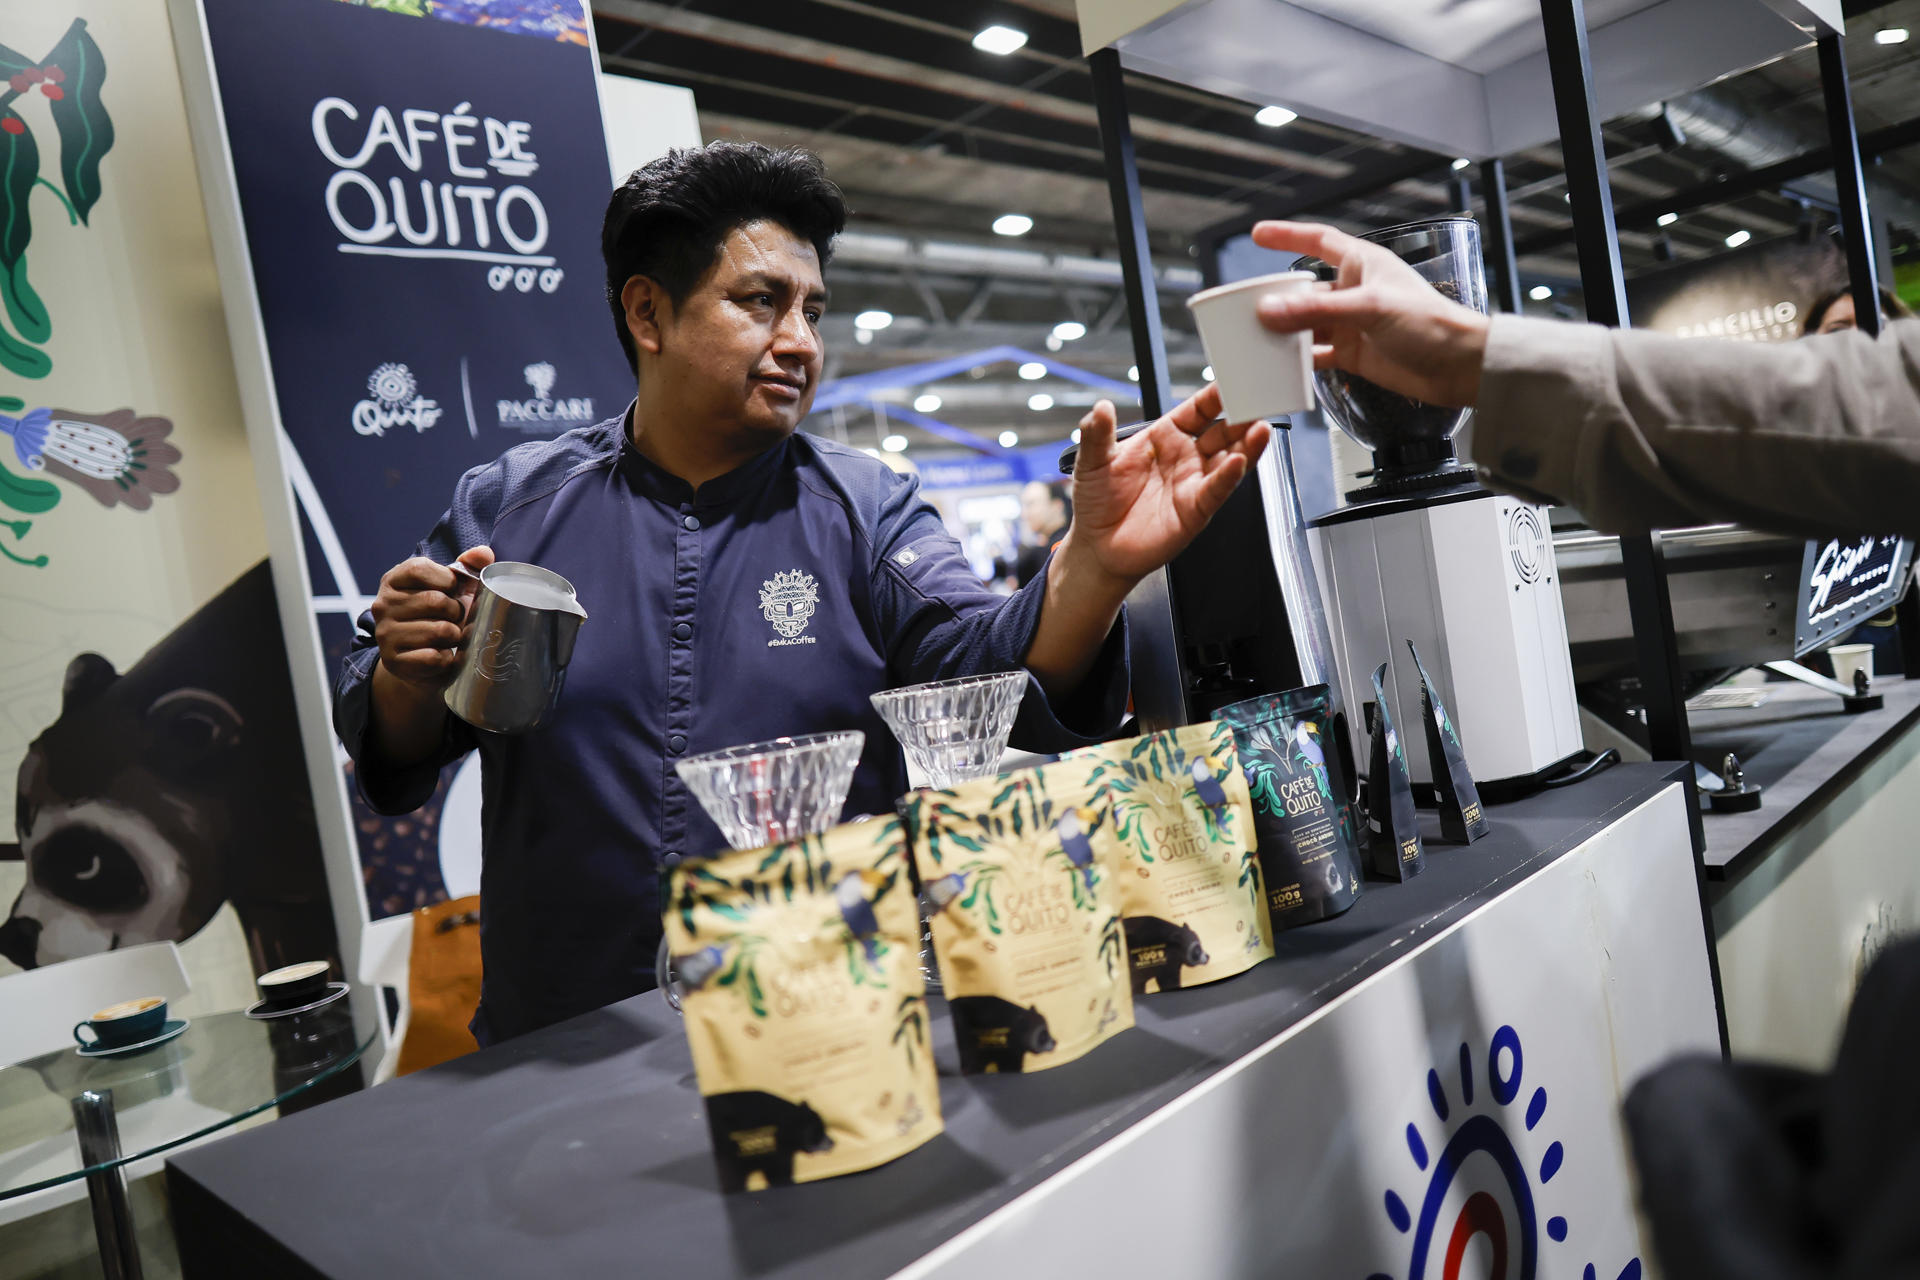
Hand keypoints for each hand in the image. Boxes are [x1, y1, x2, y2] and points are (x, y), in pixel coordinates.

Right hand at [372, 545, 493, 690]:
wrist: (421, 661)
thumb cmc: (439, 617)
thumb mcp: (451, 588)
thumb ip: (467, 566)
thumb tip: (484, 553)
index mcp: (393, 580)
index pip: (419, 568)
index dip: (447, 580)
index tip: (452, 591)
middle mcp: (383, 605)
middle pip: (434, 600)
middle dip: (456, 611)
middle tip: (454, 618)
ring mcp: (385, 634)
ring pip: (438, 630)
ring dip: (454, 636)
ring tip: (448, 637)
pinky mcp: (394, 662)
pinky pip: (434, 658)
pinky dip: (446, 659)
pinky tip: (442, 655)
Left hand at [1062, 384, 1269, 590]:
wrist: (1097, 547)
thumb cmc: (1097, 501)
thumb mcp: (1092, 462)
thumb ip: (1096, 434)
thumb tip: (1100, 408)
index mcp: (1166, 436)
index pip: (1199, 409)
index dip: (1217, 394)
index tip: (1233, 378)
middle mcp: (1186, 457)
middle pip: (1224, 431)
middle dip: (1243, 415)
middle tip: (1259, 399)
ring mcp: (1193, 483)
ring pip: (1230, 459)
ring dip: (1247, 444)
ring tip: (1259, 427)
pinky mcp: (1195, 511)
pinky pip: (1216, 491)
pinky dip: (1229, 477)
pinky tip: (1237, 462)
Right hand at [1250, 220, 1489, 407]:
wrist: (1457, 366)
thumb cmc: (1430, 323)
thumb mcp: (1370, 308)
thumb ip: (1316, 311)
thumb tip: (1270, 311)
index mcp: (1362, 265)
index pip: (1317, 241)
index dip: (1287, 236)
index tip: (1258, 235)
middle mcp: (1354, 291)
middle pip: (1303, 290)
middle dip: (1276, 298)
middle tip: (1244, 307)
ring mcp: (1352, 324)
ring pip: (1305, 324)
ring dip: (1284, 333)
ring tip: (1256, 340)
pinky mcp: (1354, 354)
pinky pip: (1317, 354)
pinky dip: (1299, 361)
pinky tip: (1282, 367)